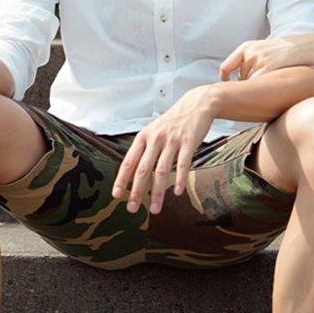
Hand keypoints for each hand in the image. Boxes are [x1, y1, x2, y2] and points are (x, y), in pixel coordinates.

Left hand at [112, 85, 218, 214]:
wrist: (196, 104)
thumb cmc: (173, 121)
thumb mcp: (154, 131)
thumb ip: (144, 151)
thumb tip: (132, 174)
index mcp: (144, 137)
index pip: (129, 161)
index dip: (122, 179)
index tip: (117, 195)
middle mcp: (155, 139)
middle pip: (143, 169)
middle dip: (137, 191)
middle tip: (132, 209)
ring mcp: (172, 140)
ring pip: (162, 170)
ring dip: (158, 192)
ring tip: (155, 209)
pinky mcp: (189, 142)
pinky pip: (183, 164)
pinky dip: (180, 179)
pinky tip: (178, 192)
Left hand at [219, 35, 313, 81]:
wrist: (304, 46)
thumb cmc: (284, 52)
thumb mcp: (262, 50)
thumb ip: (249, 62)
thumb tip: (238, 81)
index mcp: (245, 47)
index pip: (225, 67)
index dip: (225, 79)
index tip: (229, 87)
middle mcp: (250, 52)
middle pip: (241, 78)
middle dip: (251, 83)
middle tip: (266, 81)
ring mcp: (259, 59)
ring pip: (251, 83)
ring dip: (260, 86)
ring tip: (275, 79)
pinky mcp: (269, 67)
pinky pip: (258, 85)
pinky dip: (262, 90)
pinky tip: (273, 88)